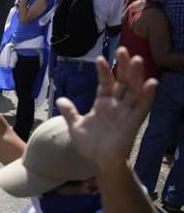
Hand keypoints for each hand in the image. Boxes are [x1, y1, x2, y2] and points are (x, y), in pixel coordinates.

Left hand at [56, 48, 156, 170]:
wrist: (99, 162)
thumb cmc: (90, 144)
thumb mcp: (75, 127)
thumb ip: (70, 112)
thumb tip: (60, 99)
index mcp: (103, 103)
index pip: (105, 82)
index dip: (103, 71)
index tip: (100, 59)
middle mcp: (116, 104)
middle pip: (122, 81)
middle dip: (123, 66)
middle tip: (122, 49)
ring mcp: (126, 112)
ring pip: (134, 90)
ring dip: (136, 75)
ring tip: (137, 60)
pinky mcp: (134, 122)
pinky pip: (143, 107)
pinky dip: (147, 95)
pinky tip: (151, 82)